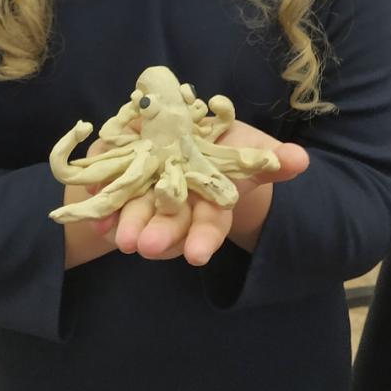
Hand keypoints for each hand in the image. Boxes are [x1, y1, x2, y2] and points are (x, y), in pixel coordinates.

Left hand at [89, 120, 308, 266]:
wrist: (199, 136)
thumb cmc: (234, 149)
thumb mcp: (255, 153)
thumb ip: (273, 160)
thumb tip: (299, 160)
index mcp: (210, 201)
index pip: (208, 224)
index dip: (203, 238)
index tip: (195, 255)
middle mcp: (179, 204)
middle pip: (169, 222)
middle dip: (156, 234)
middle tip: (139, 246)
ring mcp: (151, 192)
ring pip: (138, 209)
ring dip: (123, 221)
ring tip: (110, 231)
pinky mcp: (127, 172)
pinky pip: (112, 185)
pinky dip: (100, 196)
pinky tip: (90, 204)